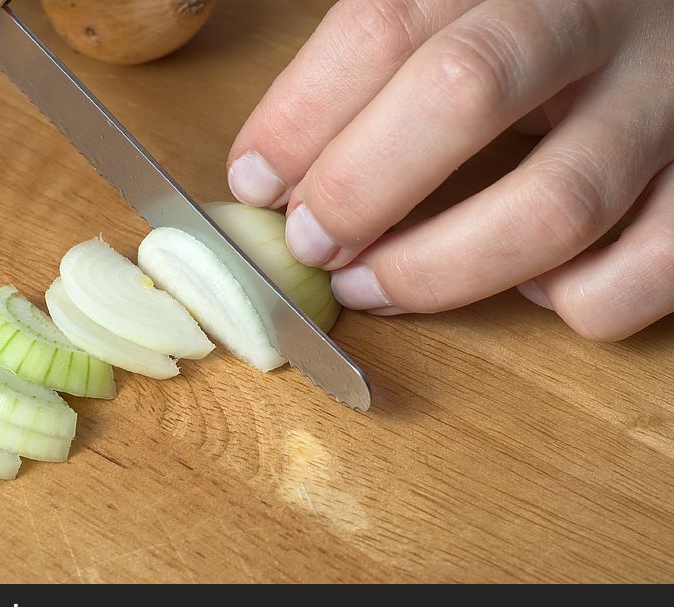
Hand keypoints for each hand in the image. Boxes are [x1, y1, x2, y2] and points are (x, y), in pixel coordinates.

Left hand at [227, 0, 673, 340]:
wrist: (672, 11)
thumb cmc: (536, 22)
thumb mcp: (459, 7)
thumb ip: (380, 58)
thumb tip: (274, 170)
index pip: (385, 24)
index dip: (301, 116)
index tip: (253, 182)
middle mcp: (598, 13)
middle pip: (463, 95)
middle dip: (362, 189)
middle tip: (312, 245)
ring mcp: (667, 100)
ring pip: (555, 205)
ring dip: (439, 271)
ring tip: (373, 288)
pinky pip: (648, 266)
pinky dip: (574, 300)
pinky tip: (530, 287)